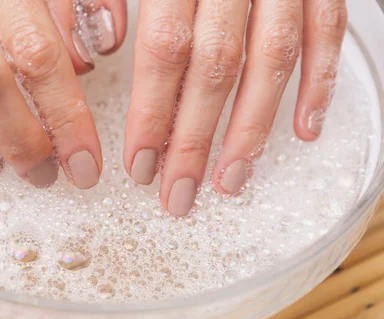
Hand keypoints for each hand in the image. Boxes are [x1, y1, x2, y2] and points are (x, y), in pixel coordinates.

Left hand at [124, 0, 346, 215]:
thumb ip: (106, 0)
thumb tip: (98, 50)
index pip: (164, 50)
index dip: (152, 114)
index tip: (141, 165)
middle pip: (215, 69)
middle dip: (195, 141)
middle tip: (179, 191)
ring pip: (273, 59)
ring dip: (252, 129)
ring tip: (231, 179)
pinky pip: (328, 32)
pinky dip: (318, 85)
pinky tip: (303, 130)